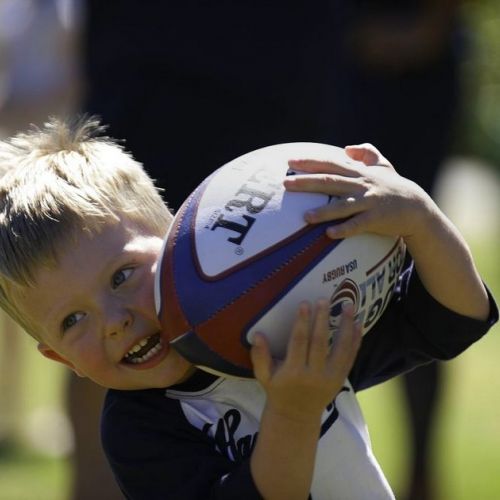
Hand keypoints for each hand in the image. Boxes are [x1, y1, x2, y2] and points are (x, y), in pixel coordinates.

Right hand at [250, 300, 360, 422]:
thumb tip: (257, 334)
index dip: (302, 323)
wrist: (296, 415)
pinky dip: (356, 340)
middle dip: (323, 320)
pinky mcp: (341, 378)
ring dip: (346, 326)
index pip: (299, 342)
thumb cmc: (278, 390)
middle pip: (320, 343)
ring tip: (349, 306)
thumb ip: (259, 356)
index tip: (305, 304)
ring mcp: (330, 377)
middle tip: (324, 300)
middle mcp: (314, 374)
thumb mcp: (263, 376)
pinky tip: (358, 324)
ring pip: (341, 349)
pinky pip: (350, 357)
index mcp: (293, 372)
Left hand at [285, 143, 433, 241]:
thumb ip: (367, 154)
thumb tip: (348, 147)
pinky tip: (329, 234)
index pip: (330, 164)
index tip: (290, 161)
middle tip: (285, 184)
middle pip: (330, 182)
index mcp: (358, 173)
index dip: (310, 162)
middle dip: (306, 182)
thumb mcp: (383, 166)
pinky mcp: (376, 219)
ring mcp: (368, 202)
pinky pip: (358, 225)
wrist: (416, 207)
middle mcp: (361, 185)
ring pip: (342, 206)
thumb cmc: (395, 187)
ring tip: (305, 217)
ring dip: (323, 212)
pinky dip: (344, 229)